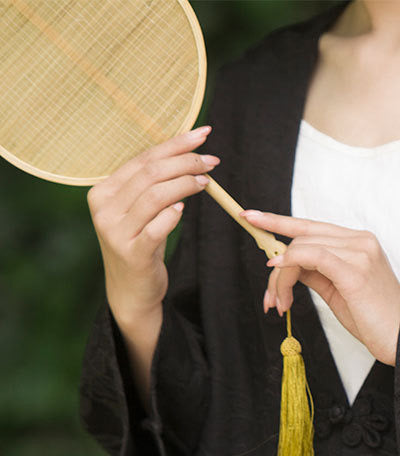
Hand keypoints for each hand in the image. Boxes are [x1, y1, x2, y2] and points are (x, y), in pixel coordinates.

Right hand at [87, 126, 218, 326]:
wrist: (131, 291)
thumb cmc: (142, 245)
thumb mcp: (140, 212)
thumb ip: (152, 186)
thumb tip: (187, 152)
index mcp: (103, 192)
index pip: (143, 159)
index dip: (175, 145)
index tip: (203, 135)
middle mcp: (105, 209)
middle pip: (150, 174)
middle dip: (185, 162)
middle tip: (211, 162)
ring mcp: (116, 232)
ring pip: (155, 196)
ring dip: (185, 184)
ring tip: (206, 182)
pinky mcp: (133, 253)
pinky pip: (158, 227)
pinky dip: (174, 215)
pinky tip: (185, 208)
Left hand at [241, 211, 399, 365]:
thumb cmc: (373, 318)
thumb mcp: (338, 290)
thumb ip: (315, 271)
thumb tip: (288, 263)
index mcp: (358, 242)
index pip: (311, 226)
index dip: (278, 220)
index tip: (250, 217)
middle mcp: (360, 240)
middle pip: (302, 239)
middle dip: (276, 267)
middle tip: (270, 298)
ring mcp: (359, 252)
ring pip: (302, 249)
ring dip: (280, 277)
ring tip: (279, 304)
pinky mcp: (355, 270)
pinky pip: (312, 256)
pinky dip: (290, 263)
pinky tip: (278, 274)